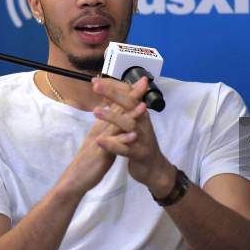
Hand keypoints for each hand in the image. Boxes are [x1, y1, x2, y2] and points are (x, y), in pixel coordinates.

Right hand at [58, 81, 147, 196]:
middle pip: (116, 108)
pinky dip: (123, 140)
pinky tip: (133, 135)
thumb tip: (114, 112)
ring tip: (143, 106)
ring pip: (115, 124)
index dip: (128, 93)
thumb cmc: (90, 159)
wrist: (75, 179)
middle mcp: (101, 128)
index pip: (116, 104)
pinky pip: (112, 146)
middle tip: (144, 83)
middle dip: (130, 96)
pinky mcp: (100, 154)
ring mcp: (100, 140)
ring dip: (129, 115)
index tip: (142, 81)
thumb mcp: (100, 138)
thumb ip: (108, 126)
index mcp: (102, 125)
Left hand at [92, 76, 176, 197]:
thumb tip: (115, 89)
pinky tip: (100, 140)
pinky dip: (113, 144)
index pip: (129, 94)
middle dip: (114, 93)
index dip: (114, 86)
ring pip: (129, 125)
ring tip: (96, 111)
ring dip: (113, 117)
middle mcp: (143, 123)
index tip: (96, 80)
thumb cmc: (141, 143)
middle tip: (96, 86)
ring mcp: (142, 138)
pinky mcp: (139, 154)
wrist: (154, 169)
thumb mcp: (135, 123)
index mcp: (141, 114)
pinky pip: (125, 149)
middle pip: (131, 104)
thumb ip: (127, 107)